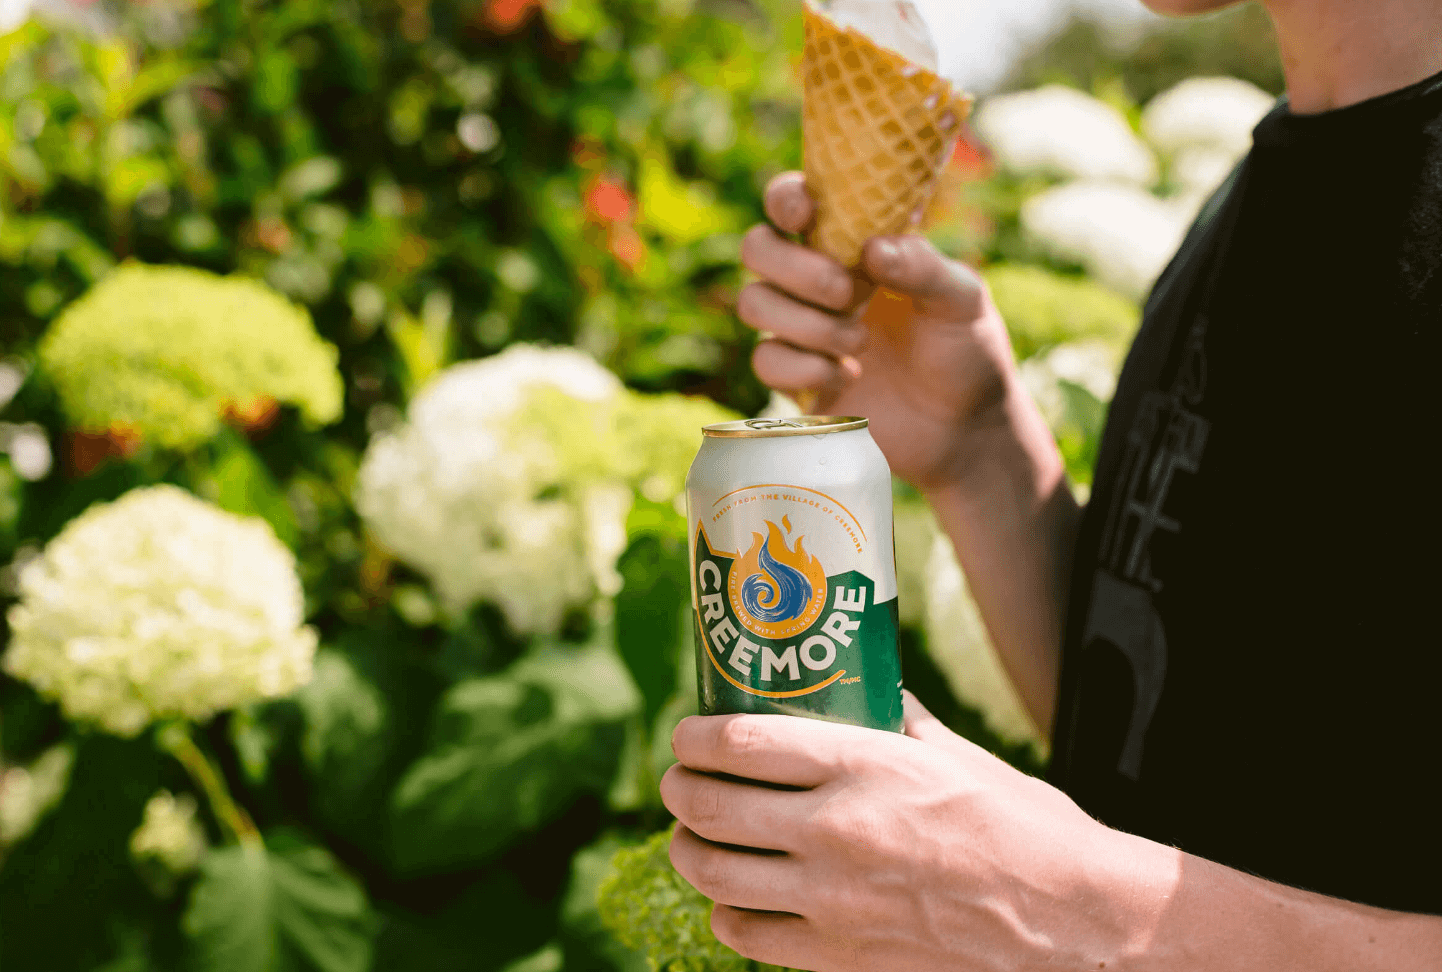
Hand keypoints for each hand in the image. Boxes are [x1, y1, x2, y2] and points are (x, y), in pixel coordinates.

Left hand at [660, 693, 1151, 971]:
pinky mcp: (842, 955)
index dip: (693, 737)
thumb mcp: (959, 754)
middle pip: (709, 806)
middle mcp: (834, 829)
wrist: (1075, 919)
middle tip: (678, 783)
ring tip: (693, 838)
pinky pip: (749, 936)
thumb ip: (901, 722)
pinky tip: (736, 902)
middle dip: (677, 790)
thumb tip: (871, 693)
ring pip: (713, 873)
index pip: (739, 743)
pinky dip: (729, 915)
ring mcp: (833, 899)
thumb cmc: (1025, 826)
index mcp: (863, 766)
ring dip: (687, 850)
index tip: (685, 735)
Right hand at [740, 173, 1019, 490]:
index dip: (785, 199)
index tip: (806, 212)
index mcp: (852, 244)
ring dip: (806, 322)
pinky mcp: (795, 380)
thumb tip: (873, 248)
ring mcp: (801, 329)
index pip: (794, 202)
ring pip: (754, 303)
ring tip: (860, 343)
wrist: (964, 428)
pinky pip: (767, 361)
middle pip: (757, 248)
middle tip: (846, 291)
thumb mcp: (962, 300)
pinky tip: (847, 376)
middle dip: (794, 268)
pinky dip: (805, 369)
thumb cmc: (966, 349)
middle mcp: (816, 281)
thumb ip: (924, 267)